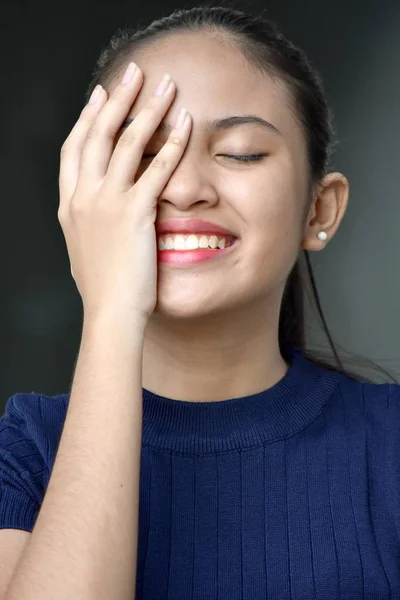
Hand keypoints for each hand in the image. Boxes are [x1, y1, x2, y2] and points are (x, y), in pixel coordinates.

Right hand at [58, 64, 190, 324]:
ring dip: (147, 108)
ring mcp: (106, 203)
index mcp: (69, 206)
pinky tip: (185, 124)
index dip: (87, 120)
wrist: (109, 314)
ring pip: (126, 142)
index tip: (99, 97)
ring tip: (164, 84)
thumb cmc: (103, 291)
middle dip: (116, 99)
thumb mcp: (86, 251)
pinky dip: (172, 143)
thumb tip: (97, 219)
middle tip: (132, 73)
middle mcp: (83, 197)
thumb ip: (90, 226)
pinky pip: (156, 169)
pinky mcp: (134, 213)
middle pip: (97, 134)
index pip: (74, 150)